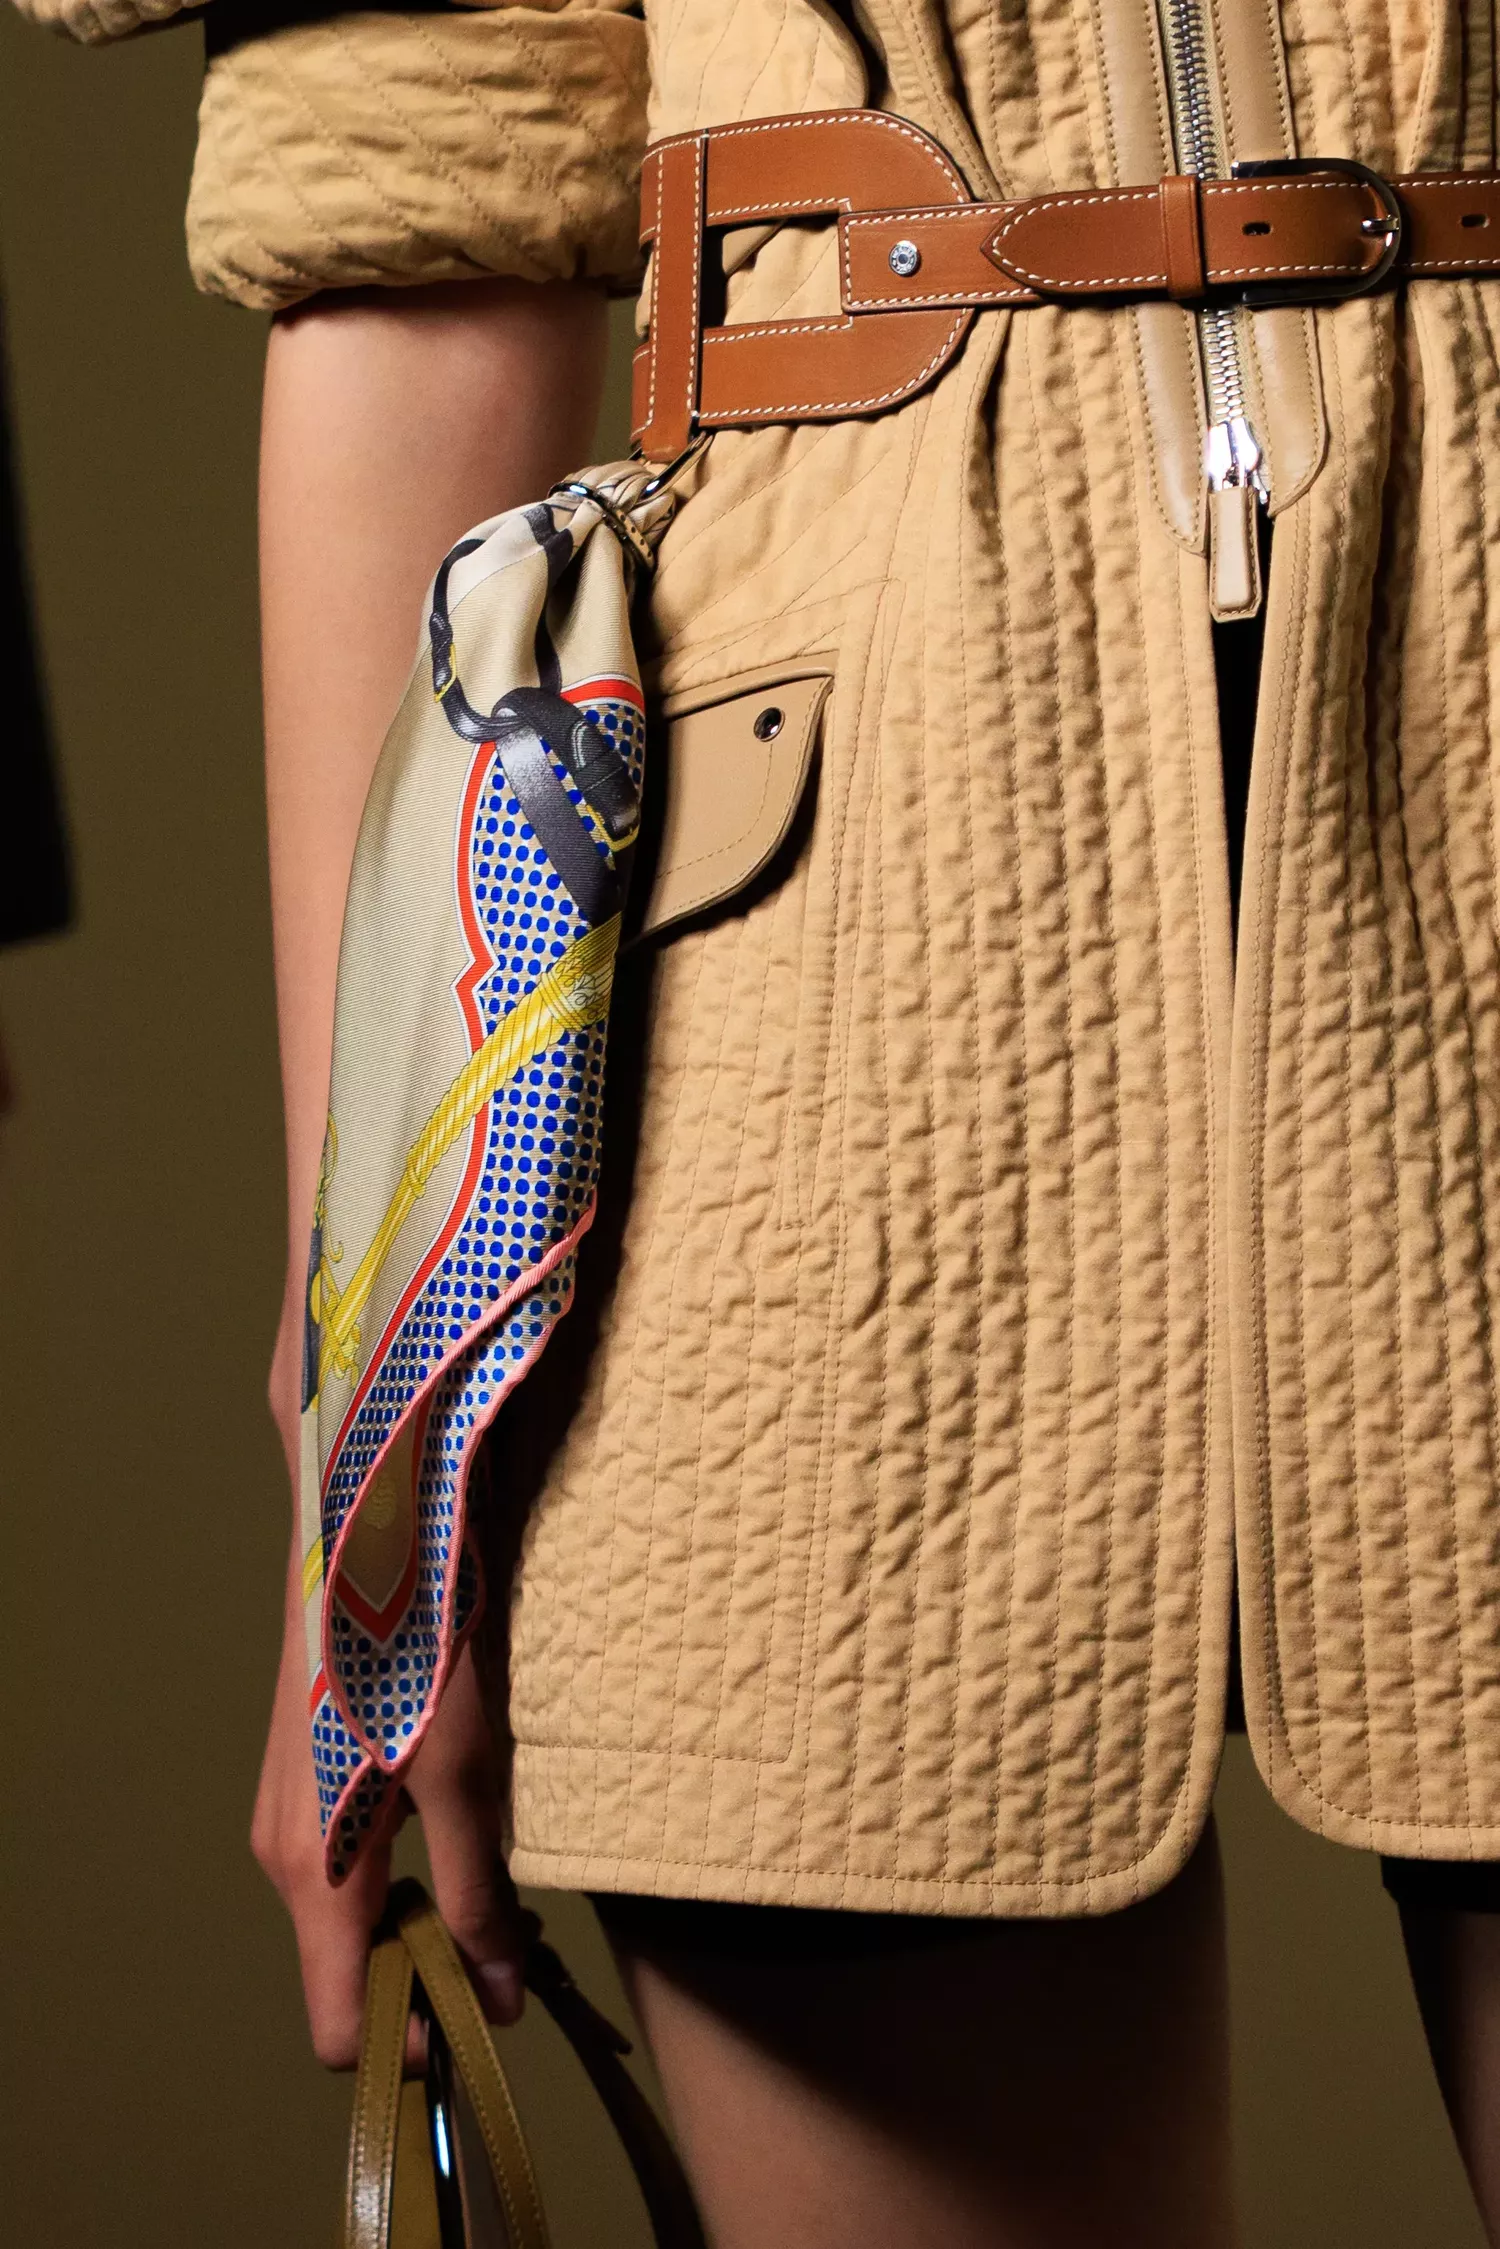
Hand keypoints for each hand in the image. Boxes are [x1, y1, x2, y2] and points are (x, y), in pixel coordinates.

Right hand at [255, 1336, 525, 2064]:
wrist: (365, 1523)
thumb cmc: (410, 1644)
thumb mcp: (462, 1772)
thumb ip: (476, 1892)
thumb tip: (499, 1998)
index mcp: (313, 1874)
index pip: (341, 2027)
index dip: (413, 2041)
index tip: (489, 2021)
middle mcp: (286, 1855)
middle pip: (352, 1971)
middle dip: (434, 1976)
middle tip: (522, 1945)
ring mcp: (293, 1808)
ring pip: (360, 1912)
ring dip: (430, 1915)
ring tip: (508, 1879)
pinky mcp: (313, 1768)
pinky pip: (357, 1859)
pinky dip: (413, 1863)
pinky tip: (469, 1819)